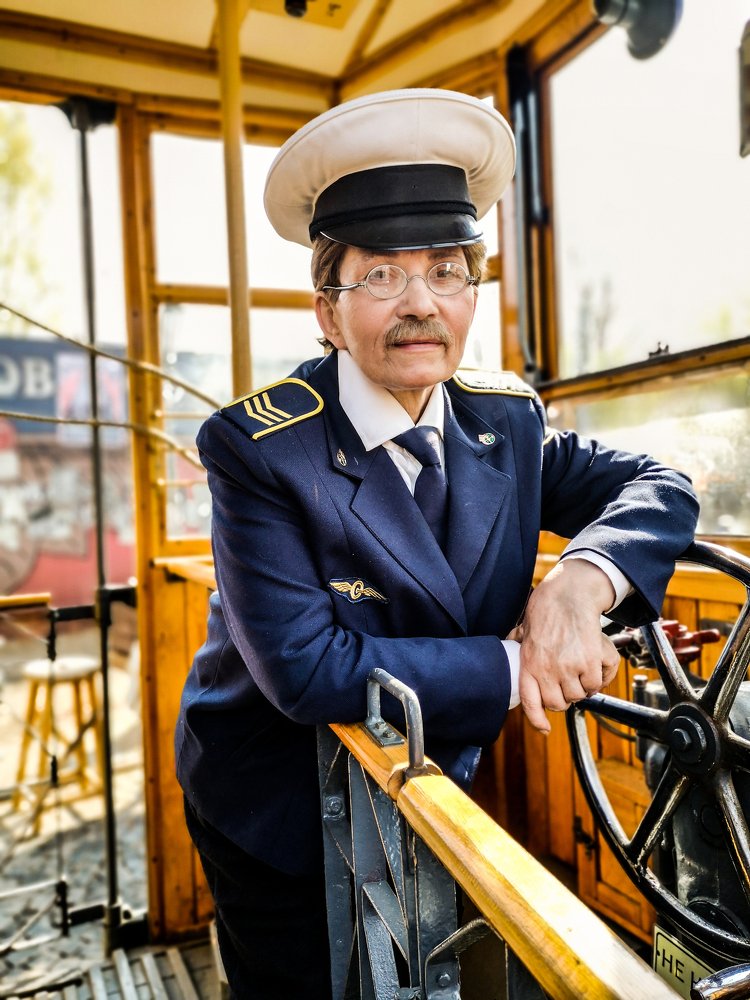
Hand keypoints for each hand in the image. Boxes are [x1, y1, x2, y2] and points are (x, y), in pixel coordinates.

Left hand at [512, 559, 620, 733]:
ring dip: (583, 687)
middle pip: (559, 703)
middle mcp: (548, 670)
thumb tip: (508, 644)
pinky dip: (600, 677)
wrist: (569, 593)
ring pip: (580, 695)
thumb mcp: (525, 627)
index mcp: (529, 664)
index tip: (544, 728)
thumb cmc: (547, 608)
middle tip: (570, 682)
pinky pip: (597, 684)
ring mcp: (569, 667)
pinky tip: (595, 663)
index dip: (537, 719)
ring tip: (583, 669)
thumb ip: (517, 641)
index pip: (531, 702)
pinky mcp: (590, 662)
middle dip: (566, 696)